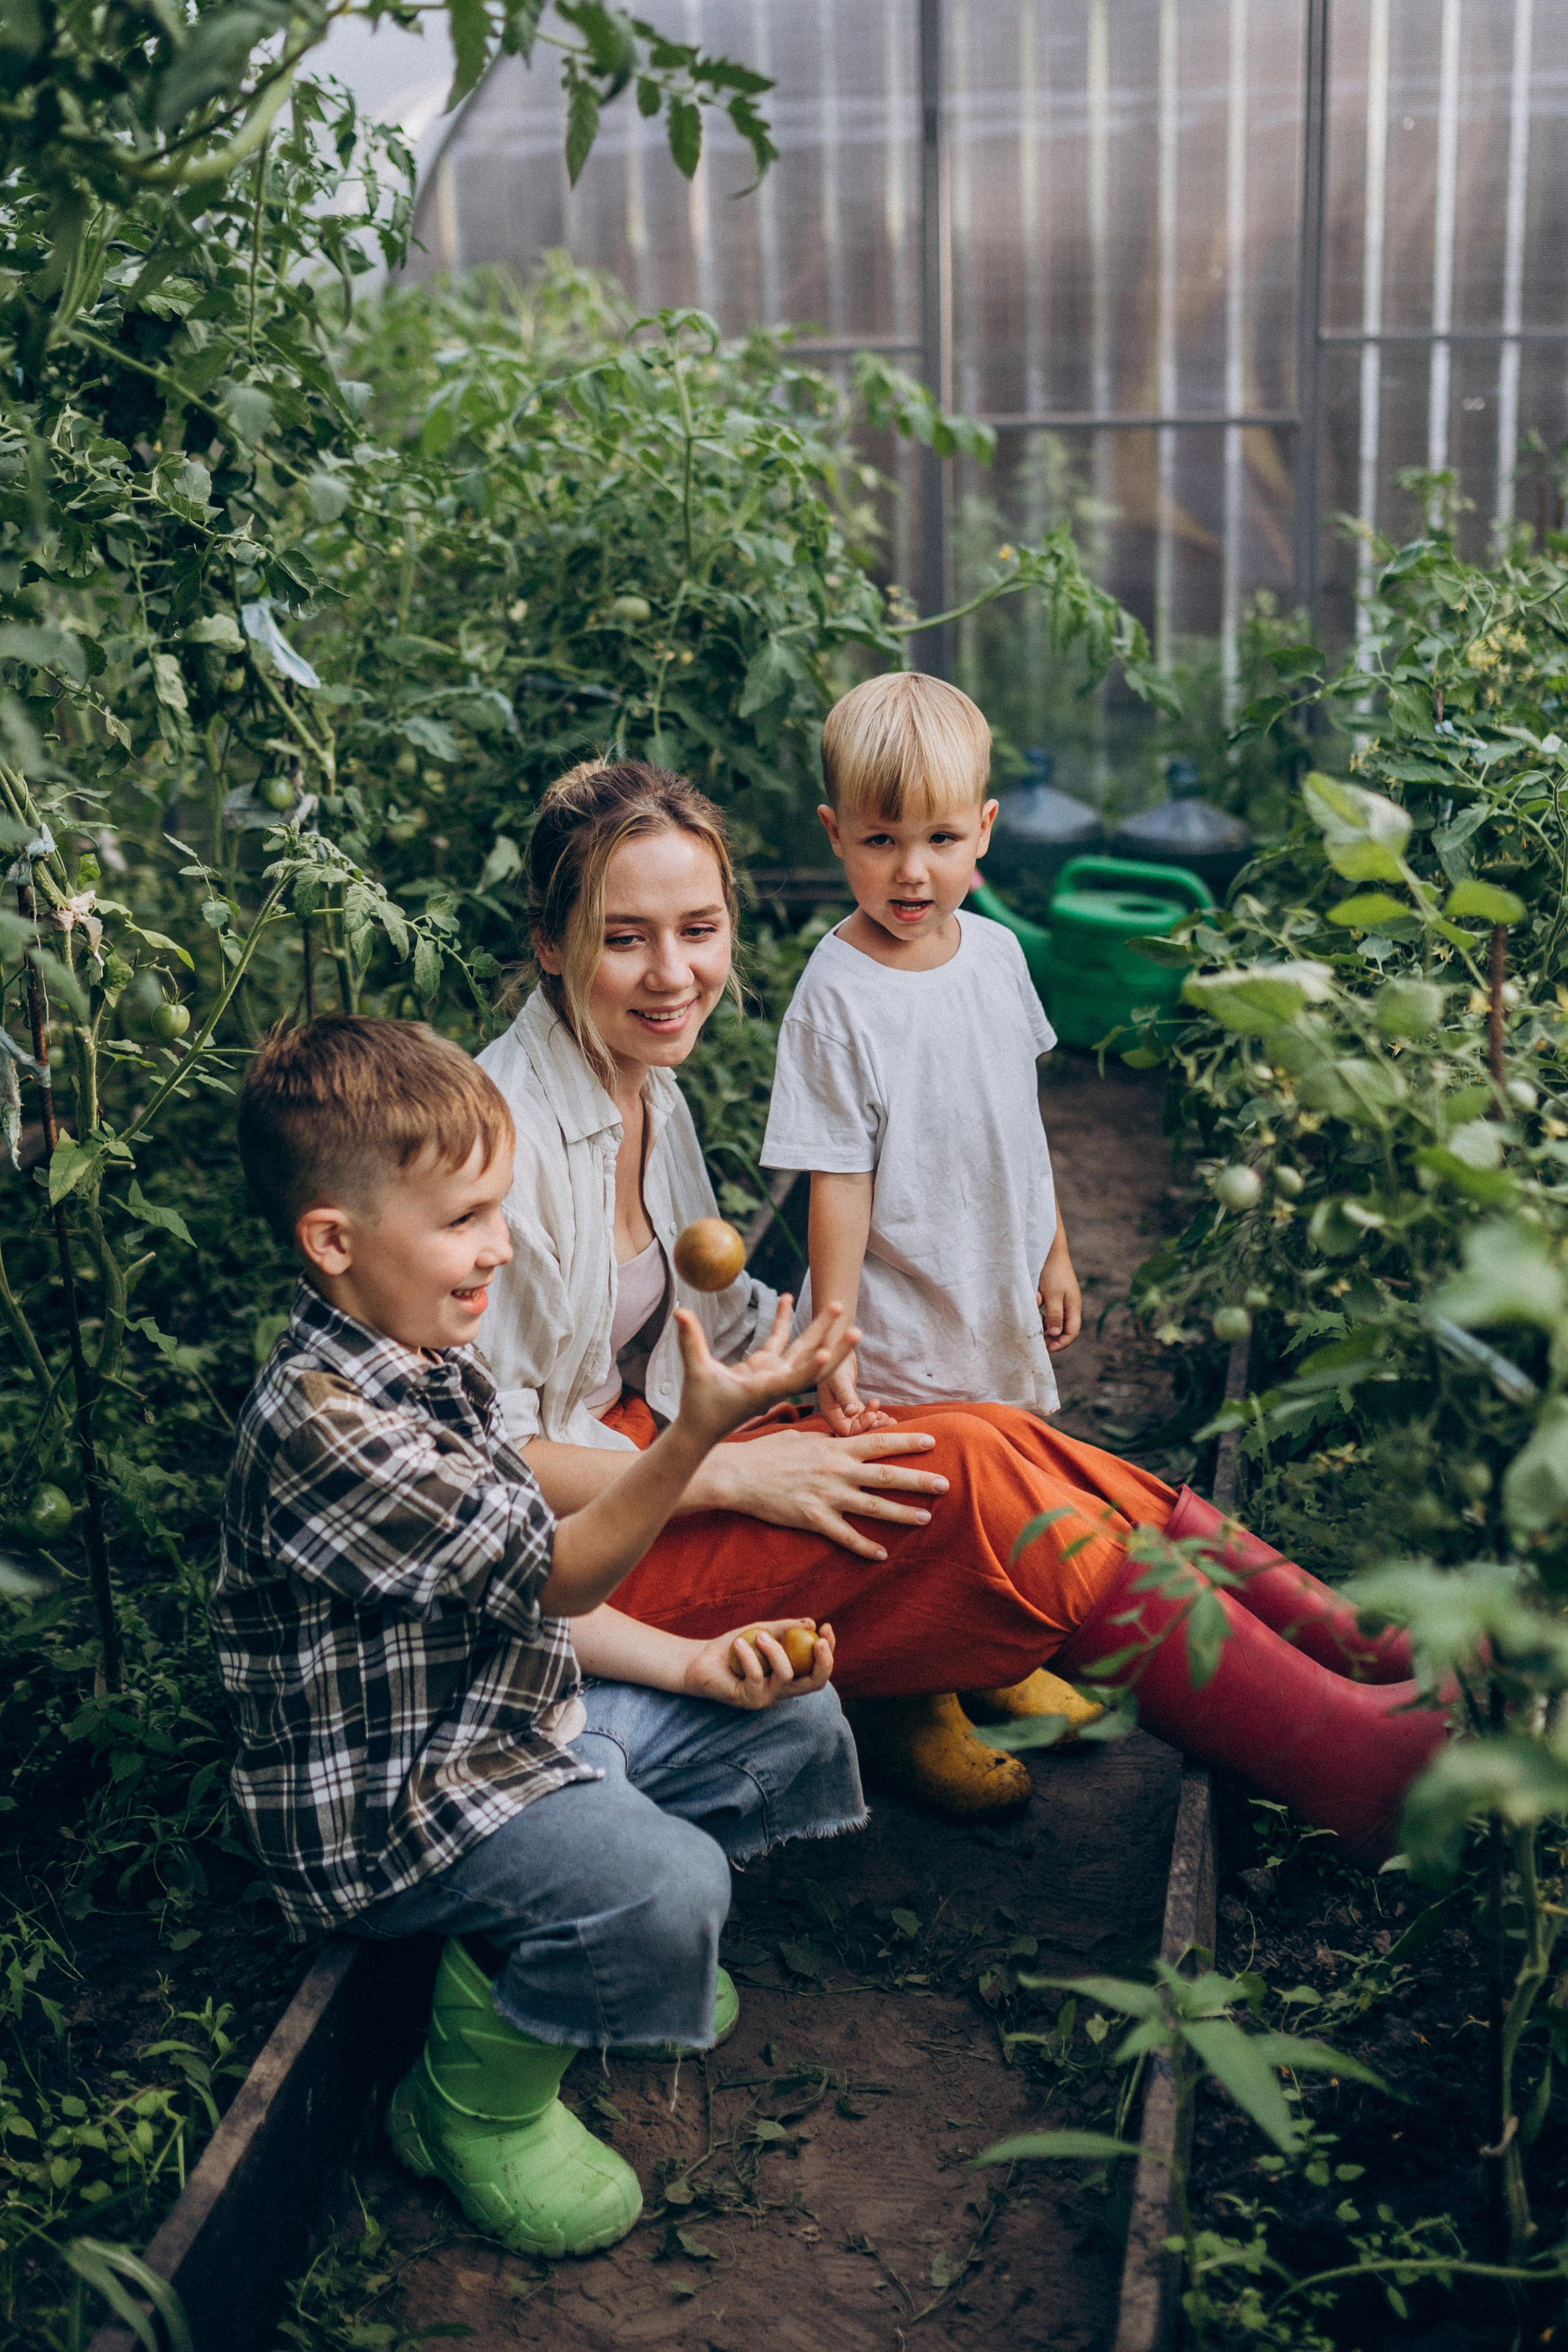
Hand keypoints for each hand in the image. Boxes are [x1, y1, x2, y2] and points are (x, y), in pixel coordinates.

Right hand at [672, 1294, 857, 1448]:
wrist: (703, 1429)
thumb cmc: (700, 1407)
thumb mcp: (695, 1374)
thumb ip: (691, 1342)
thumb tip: (680, 1312)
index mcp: (764, 1390)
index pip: (793, 1379)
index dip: (812, 1368)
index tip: (830, 1353)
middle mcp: (775, 1382)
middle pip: (813, 1363)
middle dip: (835, 1345)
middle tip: (855, 1327)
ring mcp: (772, 1374)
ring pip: (804, 1350)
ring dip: (821, 1329)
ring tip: (837, 1304)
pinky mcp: (764, 1368)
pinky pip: (779, 1340)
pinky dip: (783, 1320)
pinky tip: (786, 1297)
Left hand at [682, 1618, 835, 1708]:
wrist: (701, 1659)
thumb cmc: (734, 1646)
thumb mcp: (762, 1631)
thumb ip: (785, 1629)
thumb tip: (810, 1623)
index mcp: (791, 1675)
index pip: (818, 1668)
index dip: (828, 1651)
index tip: (826, 1627)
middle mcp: (783, 1690)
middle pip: (815, 1683)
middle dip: (824, 1662)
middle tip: (819, 1640)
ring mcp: (767, 1697)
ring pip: (785, 1676)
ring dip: (775, 1651)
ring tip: (758, 1635)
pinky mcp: (748, 1700)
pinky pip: (756, 1676)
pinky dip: (749, 1656)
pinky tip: (738, 1644)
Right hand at [701, 1426, 948, 1560]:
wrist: (737, 1474)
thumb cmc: (767, 1452)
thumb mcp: (802, 1437)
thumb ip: (827, 1441)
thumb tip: (843, 1440)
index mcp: (835, 1448)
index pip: (879, 1443)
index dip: (907, 1442)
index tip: (933, 1442)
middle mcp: (837, 1471)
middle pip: (886, 1476)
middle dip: (918, 1480)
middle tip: (945, 1484)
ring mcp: (827, 1496)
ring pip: (873, 1506)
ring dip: (902, 1513)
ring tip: (925, 1518)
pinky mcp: (813, 1519)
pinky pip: (845, 1536)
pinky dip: (865, 1546)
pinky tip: (882, 1554)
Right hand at [816, 1352, 895, 1435]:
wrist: (836, 1346)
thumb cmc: (835, 1362)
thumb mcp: (839, 1379)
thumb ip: (845, 1395)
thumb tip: (852, 1412)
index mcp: (830, 1412)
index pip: (846, 1430)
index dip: (861, 1427)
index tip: (874, 1414)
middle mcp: (836, 1413)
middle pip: (856, 1430)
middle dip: (874, 1427)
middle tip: (891, 1421)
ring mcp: (844, 1409)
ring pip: (862, 1423)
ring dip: (877, 1423)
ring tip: (891, 1419)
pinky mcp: (852, 1402)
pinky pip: (864, 1415)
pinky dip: (875, 1416)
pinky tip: (885, 1414)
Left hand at [1038, 1236, 1081, 1356]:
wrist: (1049, 1250)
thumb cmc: (1052, 1272)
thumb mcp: (1053, 1295)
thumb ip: (1054, 1315)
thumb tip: (1056, 1335)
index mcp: (1074, 1307)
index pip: (1071, 1333)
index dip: (1061, 1344)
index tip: (1046, 1348)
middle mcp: (1069, 1306)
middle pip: (1062, 1329)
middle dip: (1050, 1337)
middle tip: (1036, 1341)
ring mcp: (1060, 1300)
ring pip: (1052, 1320)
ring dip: (1042, 1324)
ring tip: (1032, 1322)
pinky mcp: (1051, 1294)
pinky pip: (1045, 1309)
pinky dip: (1038, 1311)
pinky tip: (1032, 1304)